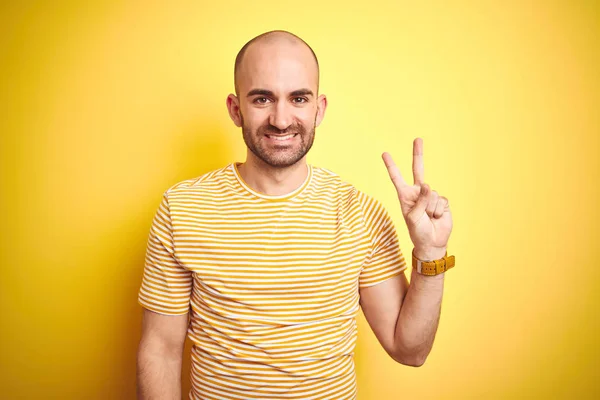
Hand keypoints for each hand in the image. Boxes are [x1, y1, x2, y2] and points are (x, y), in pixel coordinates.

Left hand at [382, 138, 452, 256]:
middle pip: (418, 169)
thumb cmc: (418, 231)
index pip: (397, 177)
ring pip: (432, 193)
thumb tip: (428, 185)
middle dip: (418, 154)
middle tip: (418, 139)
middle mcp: (417, 192)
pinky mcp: (442, 201)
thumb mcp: (414, 217)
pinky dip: (438, 211)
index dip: (391, 166)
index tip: (384, 153)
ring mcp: (430, 196)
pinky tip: (436, 218)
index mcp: (405, 196)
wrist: (432, 242)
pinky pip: (441, 200)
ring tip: (428, 218)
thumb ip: (420, 201)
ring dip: (430, 208)